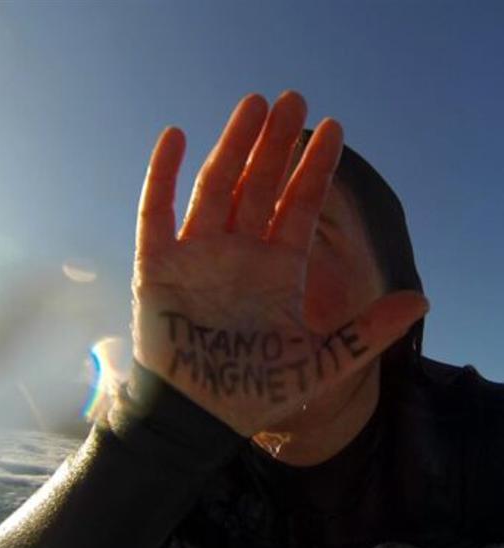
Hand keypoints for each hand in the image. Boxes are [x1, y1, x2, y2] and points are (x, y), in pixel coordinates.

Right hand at [131, 91, 427, 436]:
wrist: (197, 418)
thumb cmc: (254, 392)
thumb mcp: (322, 361)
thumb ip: (368, 331)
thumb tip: (421, 300)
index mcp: (275, 269)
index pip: (298, 206)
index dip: (315, 168)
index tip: (334, 128)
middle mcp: (237, 254)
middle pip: (259, 185)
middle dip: (276, 143)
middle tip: (292, 99)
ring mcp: (196, 256)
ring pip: (215, 187)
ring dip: (232, 146)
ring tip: (253, 105)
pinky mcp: (156, 266)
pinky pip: (156, 213)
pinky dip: (161, 176)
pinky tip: (174, 137)